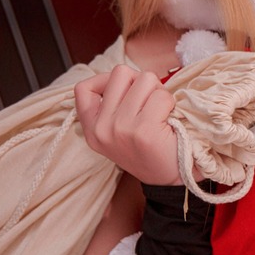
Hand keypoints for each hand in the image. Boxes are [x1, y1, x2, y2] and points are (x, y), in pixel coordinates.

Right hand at [75, 65, 180, 184]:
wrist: (170, 180)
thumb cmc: (150, 150)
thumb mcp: (118, 132)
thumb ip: (112, 105)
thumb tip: (124, 76)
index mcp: (92, 128)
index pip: (83, 88)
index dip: (104, 80)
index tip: (123, 91)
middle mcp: (101, 128)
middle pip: (120, 73)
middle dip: (140, 82)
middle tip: (149, 103)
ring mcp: (121, 128)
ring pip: (145, 79)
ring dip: (158, 92)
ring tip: (160, 113)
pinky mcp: (144, 130)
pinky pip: (162, 96)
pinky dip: (170, 104)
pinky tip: (168, 121)